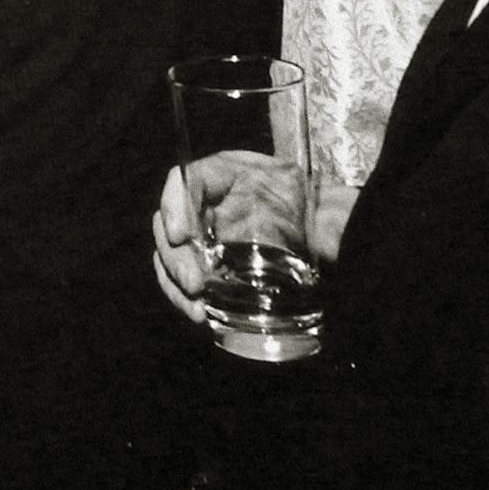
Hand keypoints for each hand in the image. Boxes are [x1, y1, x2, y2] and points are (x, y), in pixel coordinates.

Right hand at [153, 152, 357, 322]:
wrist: (320, 231)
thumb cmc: (309, 206)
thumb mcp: (298, 186)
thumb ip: (288, 196)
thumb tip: (303, 227)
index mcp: (219, 177)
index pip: (184, 182)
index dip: (174, 206)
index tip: (181, 235)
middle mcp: (201, 206)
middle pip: (168, 225)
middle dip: (176, 257)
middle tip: (195, 284)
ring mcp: (200, 238)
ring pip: (168, 255)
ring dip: (175, 281)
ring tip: (197, 307)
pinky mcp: (206, 266)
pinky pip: (179, 279)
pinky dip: (182, 297)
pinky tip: (199, 312)